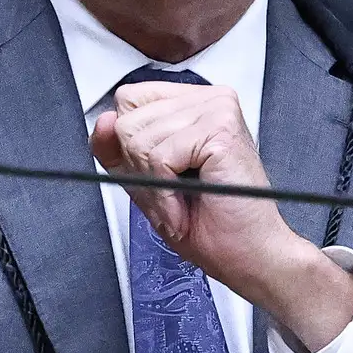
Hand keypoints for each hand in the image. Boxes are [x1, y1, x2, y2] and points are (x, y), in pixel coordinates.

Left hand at [92, 80, 352, 351]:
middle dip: (140, 168)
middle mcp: (210, 100)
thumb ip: (118, 150)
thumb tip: (104, 120)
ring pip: (138, 138)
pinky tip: (186, 202)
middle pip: (128, 119)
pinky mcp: (220, 129)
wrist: (249, 254)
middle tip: (174, 192)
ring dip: (154, 184)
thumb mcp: (148, 181)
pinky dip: (164, 191)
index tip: (159, 172)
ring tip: (182, 200)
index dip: (129, 143)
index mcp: (195, 104)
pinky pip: (158, 156)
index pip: (130, 98)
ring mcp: (217, 110)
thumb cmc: (212, 224)